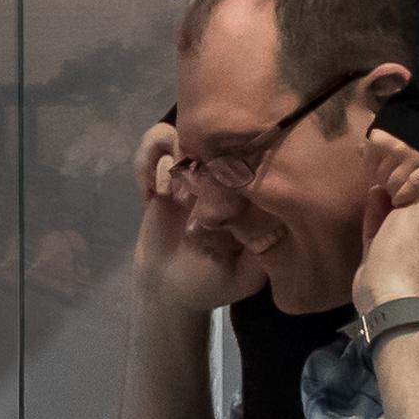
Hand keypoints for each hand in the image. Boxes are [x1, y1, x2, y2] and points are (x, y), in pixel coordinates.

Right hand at [132, 119, 263, 314]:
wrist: (169, 287)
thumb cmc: (212, 282)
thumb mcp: (248, 275)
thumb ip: (262, 250)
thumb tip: (271, 215)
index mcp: (249, 191)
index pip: (252, 153)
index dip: (235, 162)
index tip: (220, 190)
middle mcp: (223, 172)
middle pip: (216, 133)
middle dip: (199, 159)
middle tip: (188, 197)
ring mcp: (192, 168)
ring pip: (183, 130)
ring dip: (172, 160)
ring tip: (168, 195)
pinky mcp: (163, 170)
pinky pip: (154, 141)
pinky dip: (146, 162)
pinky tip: (149, 195)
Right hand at [355, 158, 418, 311]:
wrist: (391, 295)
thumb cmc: (412, 246)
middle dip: (418, 171)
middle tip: (405, 147)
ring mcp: (410, 238)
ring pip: (404, 206)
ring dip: (394, 188)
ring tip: (383, 163)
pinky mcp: (386, 249)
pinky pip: (382, 222)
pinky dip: (377, 207)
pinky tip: (370, 190)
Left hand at [362, 123, 418, 205]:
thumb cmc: (408, 128)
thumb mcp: (387, 129)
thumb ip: (373, 142)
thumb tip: (360, 150)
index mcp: (380, 140)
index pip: (369, 167)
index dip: (373, 173)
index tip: (379, 174)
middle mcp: (395, 149)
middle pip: (381, 178)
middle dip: (384, 182)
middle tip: (390, 183)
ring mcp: (413, 158)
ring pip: (395, 184)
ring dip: (393, 191)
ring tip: (396, 191)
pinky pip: (414, 186)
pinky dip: (406, 194)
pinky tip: (400, 200)